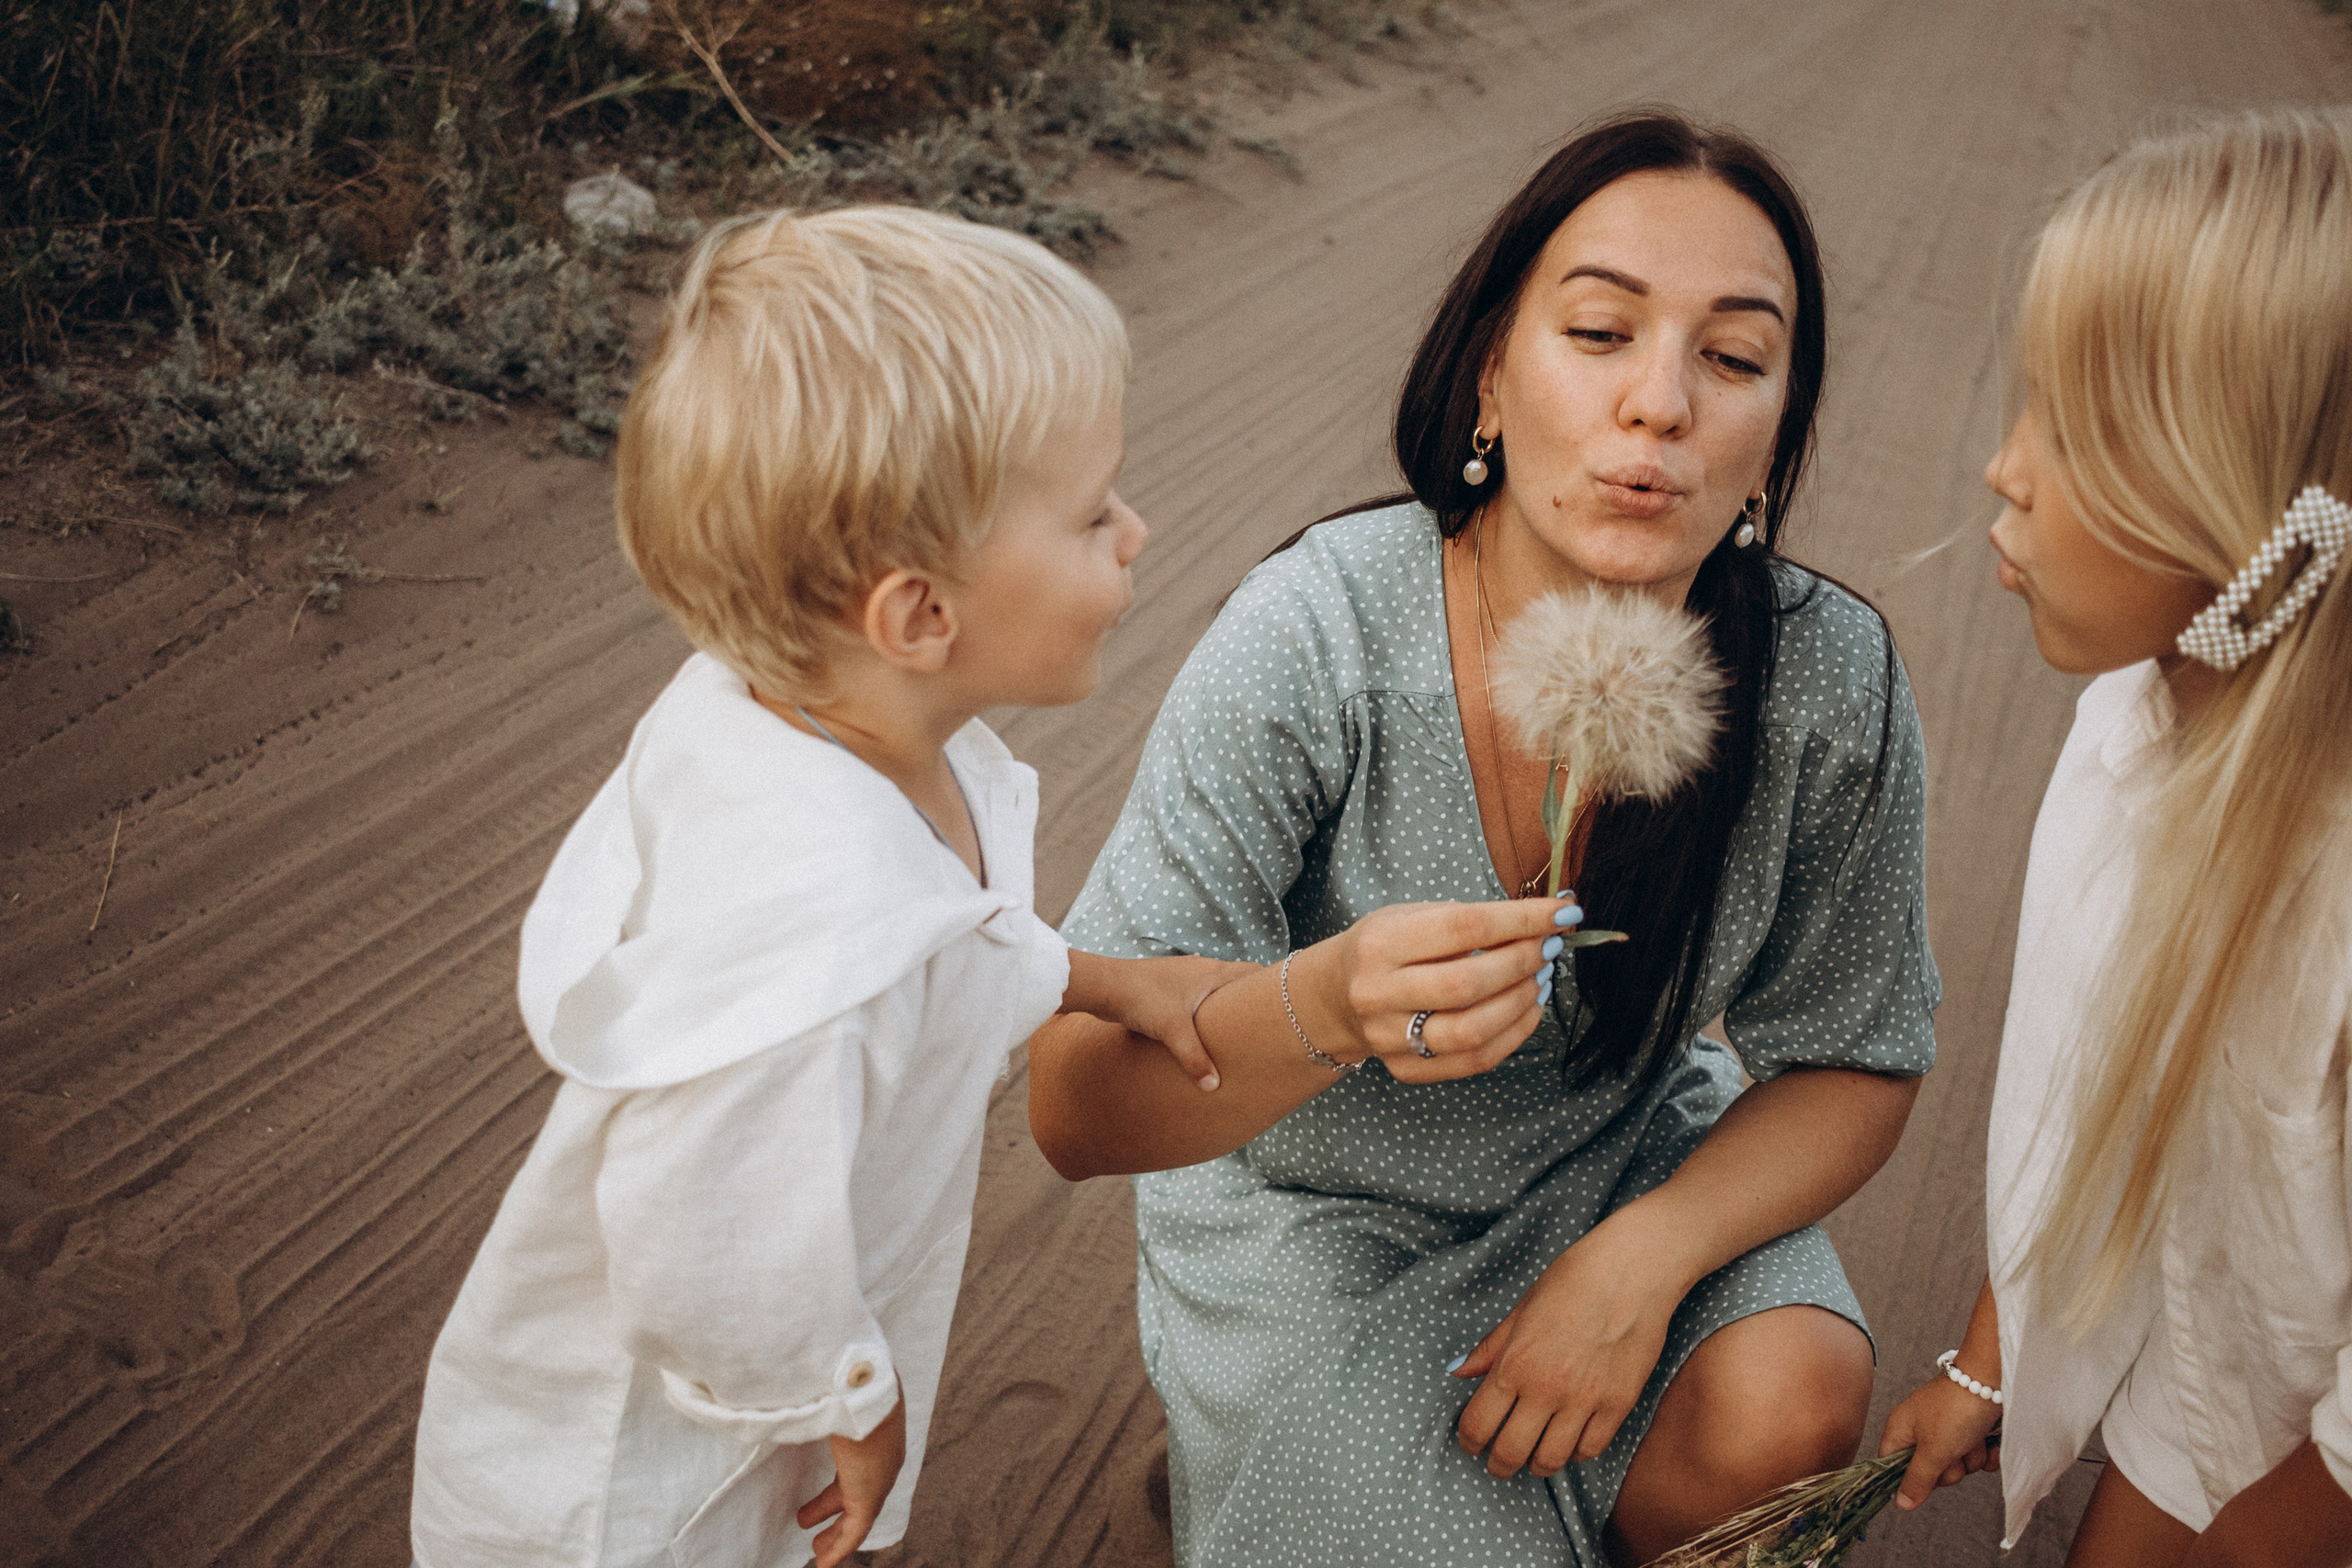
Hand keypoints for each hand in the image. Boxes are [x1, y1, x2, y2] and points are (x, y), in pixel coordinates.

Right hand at [795, 1383, 905, 1567]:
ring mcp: (879, 1477)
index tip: (816, 1492)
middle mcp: (881, 1456)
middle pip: (855, 1491)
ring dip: (836, 1535)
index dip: (832, 1480)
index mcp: (872, 1431)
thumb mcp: (827, 1388)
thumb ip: (808, 1393)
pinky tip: (823, 1564)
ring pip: (857, 1516)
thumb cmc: (843, 1380)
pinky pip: (855, 1531)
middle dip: (830, 1508)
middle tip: (808, 1520)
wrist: (867, 1387)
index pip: (852, 1462)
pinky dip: (839, 1548)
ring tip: (816, 1550)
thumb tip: (777, 1379)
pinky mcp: (870, 1494)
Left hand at [1065, 952, 1260, 1090]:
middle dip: (1251, 1004)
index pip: (1253, 972)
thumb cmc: (1140, 999)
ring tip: (1238, 1036)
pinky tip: (1201, 1034)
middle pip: (1237, 983)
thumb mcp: (1172, 1031)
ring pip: (1215, 992)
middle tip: (1268, 1029)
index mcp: (1211, 973)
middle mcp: (1201, 970)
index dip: (1272, 987)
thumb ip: (1195, 1059)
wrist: (1102, 985)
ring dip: (1226, 1010)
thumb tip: (1214, 1087)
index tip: (1288, 1006)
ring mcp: (1183, 978)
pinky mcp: (1166, 989)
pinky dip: (1205, 1013)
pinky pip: (1196, 999)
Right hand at [1295, 893, 1578, 1083]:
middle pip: (1467, 983)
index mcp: (1381, 944)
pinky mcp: (1406, 1069)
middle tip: (1549, 947)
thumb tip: (1544, 920)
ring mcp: (1390, 1038)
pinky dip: (1513, 1034)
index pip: (1463, 928)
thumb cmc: (1385, 947)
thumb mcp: (1410, 916)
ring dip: (1521, 1002)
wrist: (1335, 997)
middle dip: (1522, 962)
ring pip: (1472, 1030)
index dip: (1521, 920)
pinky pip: (1474, 1061)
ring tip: (1541, 978)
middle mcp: (1379, 993)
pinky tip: (1528, 1008)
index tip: (1562, 912)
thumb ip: (1468, 920)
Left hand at [1452, 1220, 1683, 1476]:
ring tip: (1533, 1456)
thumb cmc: (1573, 1280)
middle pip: (1510, 1453)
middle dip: (1498, 1464)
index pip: (1478, 1424)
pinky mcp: (1619, 1405)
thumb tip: (1458, 1372)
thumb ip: (1490, 1348)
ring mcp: (1585, 1400)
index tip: (1471, 1443)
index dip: (1468, 1441)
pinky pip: (1590, 1449)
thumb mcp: (1521, 1309)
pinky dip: (1574, 1454)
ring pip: (1551, 1461)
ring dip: (1536, 1465)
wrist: (1632, 1270)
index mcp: (1515, 1363)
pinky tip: (1568, 1441)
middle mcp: (1547, 1388)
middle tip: (1497, 1462)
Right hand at [1881, 1369, 2001, 1509]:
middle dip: (1949, 1468)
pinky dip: (1985, 1453)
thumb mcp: (1933, 1451)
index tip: (1926, 1480)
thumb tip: (1901, 1504)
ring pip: (1956, 1464)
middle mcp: (1921, 1429)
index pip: (1890, 1465)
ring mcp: (1946, 1429)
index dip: (1908, 1479)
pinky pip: (1975, 1456)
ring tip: (1973, 1439)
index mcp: (1901, 1430)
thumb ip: (1917, 1479)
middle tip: (1954, 1452)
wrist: (1990, 1381)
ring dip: (1970, 1459)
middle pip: (1929, 1470)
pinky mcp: (1969, 1429)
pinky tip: (1990, 1444)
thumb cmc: (1954, 1411)